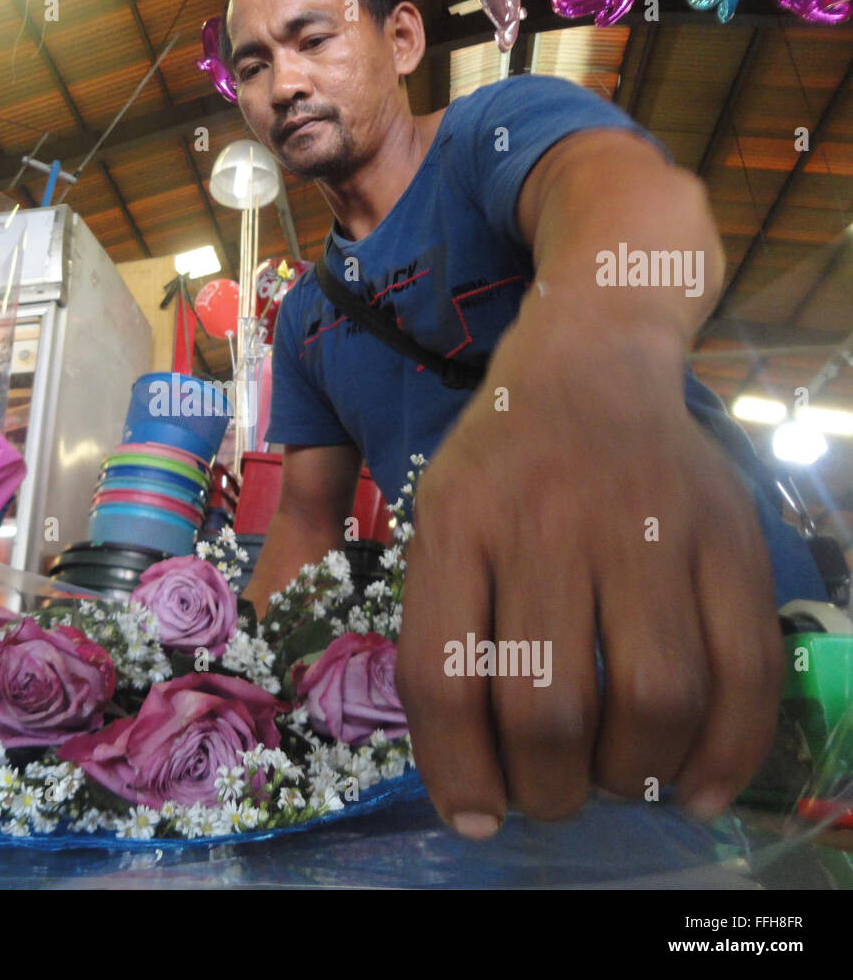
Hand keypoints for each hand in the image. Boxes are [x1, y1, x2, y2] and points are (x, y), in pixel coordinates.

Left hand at [394, 314, 783, 837]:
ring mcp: (648, 527)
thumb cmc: (498, 465)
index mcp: (458, 527)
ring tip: (614, 781)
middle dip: (547, 787)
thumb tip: (474, 773)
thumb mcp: (435, 521)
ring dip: (632, 775)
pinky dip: (727, 750)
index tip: (476, 815)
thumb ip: (440, 627)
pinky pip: (746, 667)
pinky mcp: (728, 536)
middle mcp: (548, 525)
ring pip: (652, 696)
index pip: (444, 677)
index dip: (457, 771)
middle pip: (547, 703)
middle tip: (550, 796)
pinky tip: (696, 787)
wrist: (589, 365)